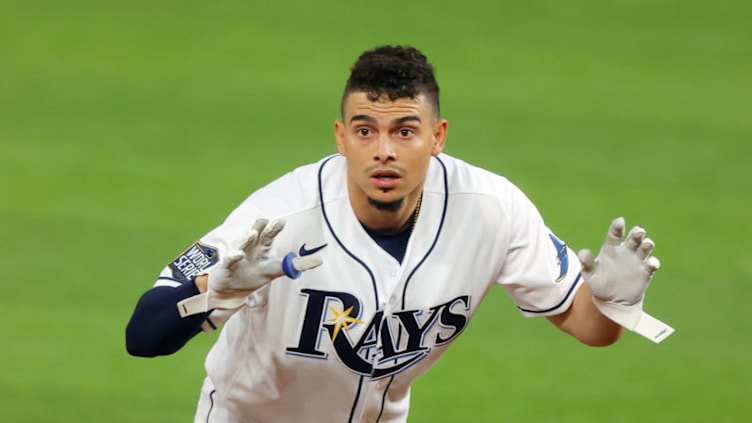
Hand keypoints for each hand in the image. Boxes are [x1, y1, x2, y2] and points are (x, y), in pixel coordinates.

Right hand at [177, 218, 322, 316]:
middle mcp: (249, 248)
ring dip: (246, 238)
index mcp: (261, 247)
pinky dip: (234, 256)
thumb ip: (296, 265)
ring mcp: (237, 255)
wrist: (231, 291)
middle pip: (255, 235)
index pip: (269, 235)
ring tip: (252, 233)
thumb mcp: (276, 270)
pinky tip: (239, 254)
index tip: (282, 221)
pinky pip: (230, 260)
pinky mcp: (227, 266)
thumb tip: (321, 260)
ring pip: (242, 244)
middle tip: (266, 220)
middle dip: (260, 227)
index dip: (275, 228)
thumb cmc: (253, 275)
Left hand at [578, 217, 673, 342]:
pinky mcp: (646, 271)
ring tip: (646, 244)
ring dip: (647, 244)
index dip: (618, 227)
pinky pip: (652, 264)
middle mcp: (626, 251)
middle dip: (637, 233)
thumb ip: (586, 262)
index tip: (620, 221)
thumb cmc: (599, 284)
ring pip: (645, 248)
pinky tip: (652, 263)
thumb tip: (582, 252)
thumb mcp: (590, 274)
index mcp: (611, 248)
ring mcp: (637, 260)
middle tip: (638, 231)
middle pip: (633, 238)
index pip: (615, 234)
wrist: (612, 300)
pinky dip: (653, 262)